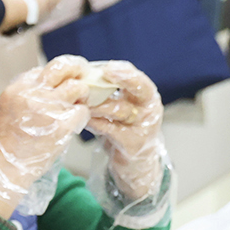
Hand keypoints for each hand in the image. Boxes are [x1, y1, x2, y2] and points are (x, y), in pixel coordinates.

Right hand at [0, 57, 90, 217]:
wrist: (3, 168)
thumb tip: (48, 88)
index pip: (43, 69)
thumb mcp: (5, 110)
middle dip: (76, 69)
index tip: (62, 81)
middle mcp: (32, 93)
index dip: (56, 76)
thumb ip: (25, 96)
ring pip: (78, 87)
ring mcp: (48, 108)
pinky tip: (74, 125)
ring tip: (78, 106)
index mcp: (17, 88)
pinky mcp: (62, 125)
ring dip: (82, 96)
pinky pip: (82, 111)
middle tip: (83, 76)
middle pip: (62, 67)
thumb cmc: (4, 144)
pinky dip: (82, 117)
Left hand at [85, 60, 166, 199]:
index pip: (139, 78)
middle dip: (124, 79)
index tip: (108, 67)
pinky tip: (84, 119)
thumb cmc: (123, 129)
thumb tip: (82, 75)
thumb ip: (109, 93)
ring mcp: (144, 127)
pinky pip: (111, 129)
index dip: (125, 71)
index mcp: (146, 96)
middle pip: (141, 89)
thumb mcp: (120, 107)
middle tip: (105, 73)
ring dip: (98, 103)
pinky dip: (95, 122)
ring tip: (81, 98)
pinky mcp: (133, 144)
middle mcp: (149, 109)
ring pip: (120, 109)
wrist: (134, 163)